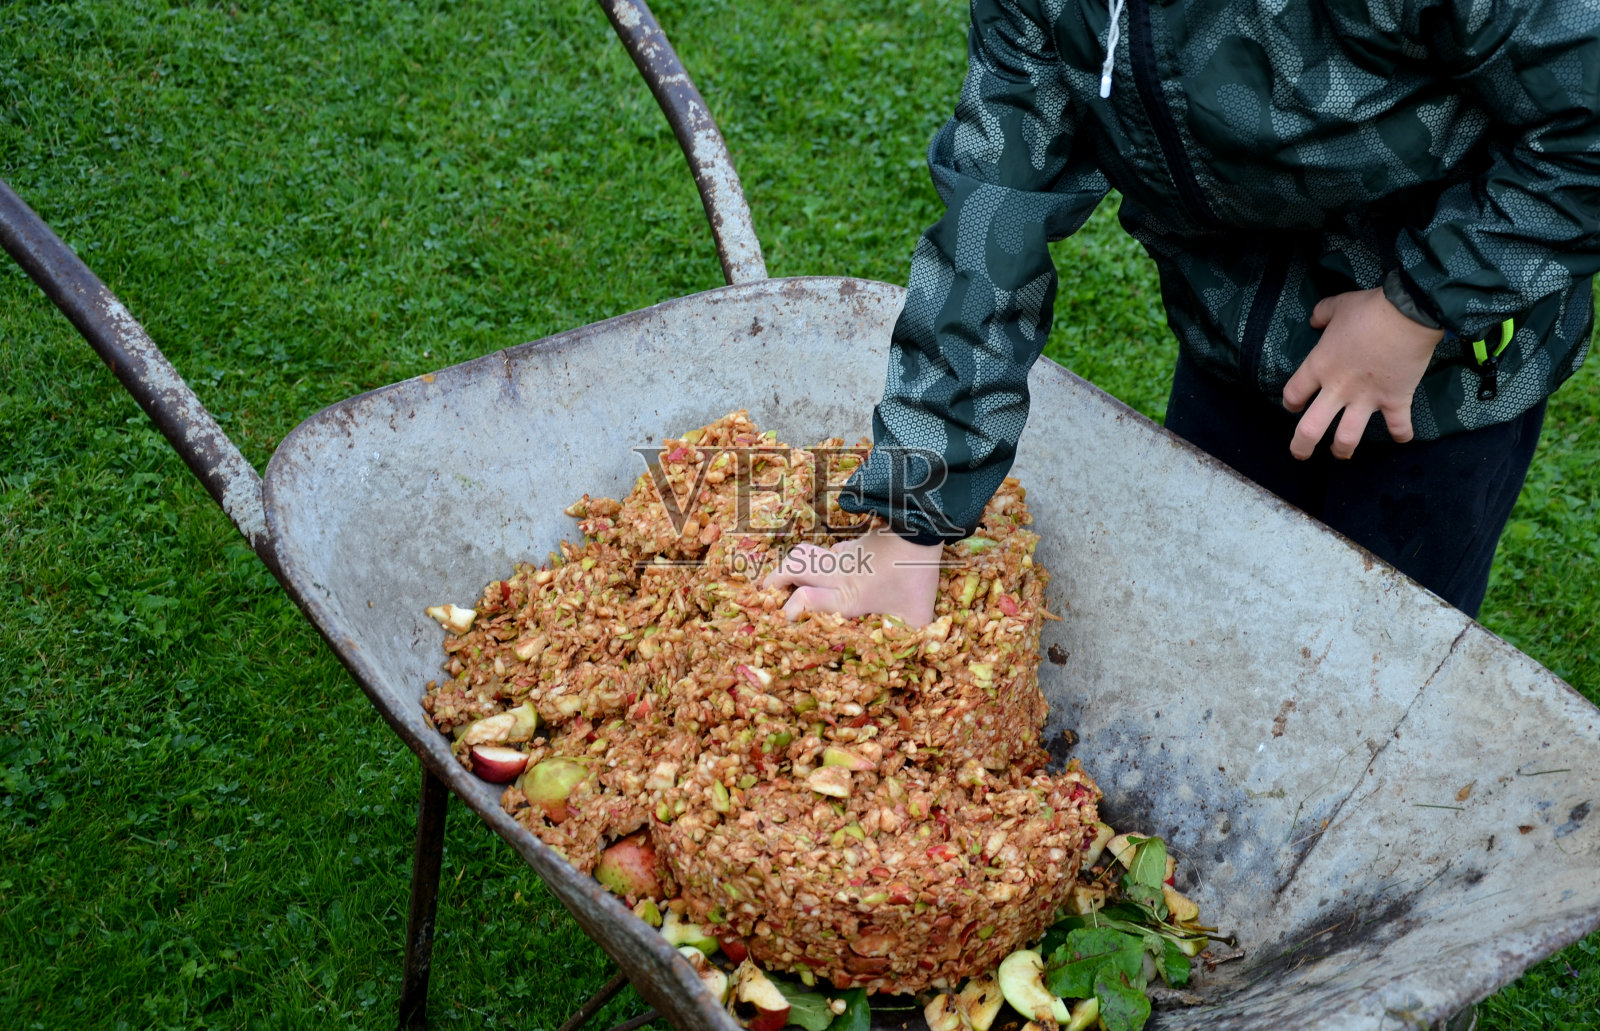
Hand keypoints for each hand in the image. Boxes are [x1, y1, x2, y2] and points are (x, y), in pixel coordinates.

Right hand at [761, 526, 942, 626]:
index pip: (803, 601)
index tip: (784, 622)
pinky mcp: (851, 544)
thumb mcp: (917, 617)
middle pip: (792, 568)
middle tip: (765, 594)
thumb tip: (917, 657)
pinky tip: (829, 571)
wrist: (921, 529)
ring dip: (790, 566)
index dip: (789, 611)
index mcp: (847, 597)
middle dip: (773, 580)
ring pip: (803, 553)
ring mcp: (842, 556)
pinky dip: (821, 561)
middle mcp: (837, 576)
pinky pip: (828, 551)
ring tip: (785, 581)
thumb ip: (910, 637)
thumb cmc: (917, 577)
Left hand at [1282, 287, 1443, 459]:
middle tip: (1300, 453)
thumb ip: (1321, 313)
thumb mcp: (1338, 305)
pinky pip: (1398, 426)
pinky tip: (1401, 438)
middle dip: (1301, 446)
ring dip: (1342, 449)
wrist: (1409, 312)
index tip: (1293, 406)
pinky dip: (1402, 434)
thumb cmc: (1369, 309)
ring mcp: (1367, 398)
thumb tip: (1314, 320)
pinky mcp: (1396, 400)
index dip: (1290, 403)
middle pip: (1310, 428)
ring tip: (1340, 454)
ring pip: (1347, 437)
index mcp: (1320, 366)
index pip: (1293, 394)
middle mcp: (1338, 389)